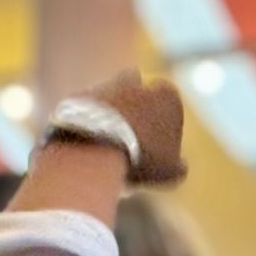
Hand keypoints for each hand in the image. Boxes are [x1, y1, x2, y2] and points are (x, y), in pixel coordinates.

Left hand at [85, 70, 186, 186]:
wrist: (94, 148)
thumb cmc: (141, 158)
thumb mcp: (171, 171)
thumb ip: (179, 164)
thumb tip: (179, 165)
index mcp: (167, 94)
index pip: (169, 98)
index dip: (166, 117)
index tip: (159, 139)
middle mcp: (136, 84)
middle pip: (137, 86)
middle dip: (134, 101)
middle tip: (131, 130)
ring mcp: (104, 87)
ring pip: (108, 94)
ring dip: (107, 111)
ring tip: (105, 141)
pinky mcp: (76, 96)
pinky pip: (83, 106)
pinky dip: (83, 120)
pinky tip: (85, 143)